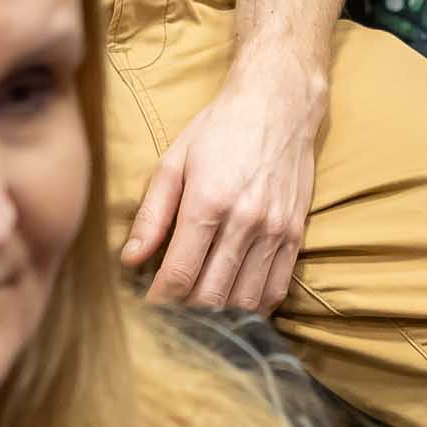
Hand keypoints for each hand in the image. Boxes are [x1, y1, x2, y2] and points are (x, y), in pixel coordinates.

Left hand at [120, 57, 326, 311]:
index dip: (159, 302)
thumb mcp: (174, 161)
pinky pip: (275, 289)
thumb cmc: (220, 128)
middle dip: (185, 317)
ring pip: (245, 300)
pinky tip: (234, 308)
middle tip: (168, 323)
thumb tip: (130, 260)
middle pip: (211, 295)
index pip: (179, 274)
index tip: (146, 313)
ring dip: (219, 318)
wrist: (280, 102)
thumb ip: (152, 214)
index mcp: (208, 202)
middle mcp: (245, 221)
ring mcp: (275, 231)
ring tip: (198, 321)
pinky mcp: (295, 235)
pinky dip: (253, 308)